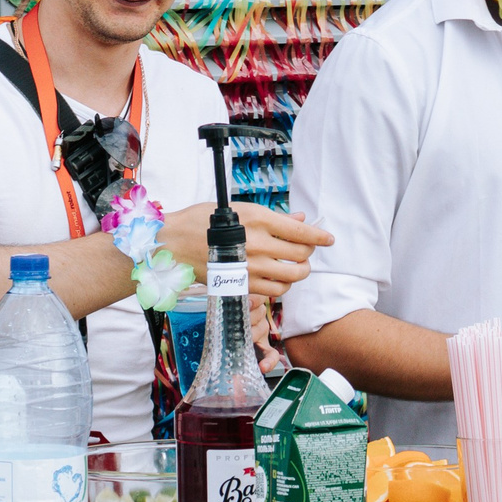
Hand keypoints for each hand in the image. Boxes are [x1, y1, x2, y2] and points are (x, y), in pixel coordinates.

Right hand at [156, 200, 330, 299]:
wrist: (173, 244)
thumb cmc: (201, 221)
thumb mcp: (238, 210)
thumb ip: (271, 218)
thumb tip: (298, 219)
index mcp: (258, 219)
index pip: (301, 231)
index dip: (319, 236)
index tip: (328, 239)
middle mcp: (258, 243)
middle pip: (301, 254)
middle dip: (308, 253)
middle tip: (305, 251)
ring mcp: (251, 267)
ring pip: (293, 276)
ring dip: (299, 272)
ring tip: (295, 267)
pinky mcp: (243, 284)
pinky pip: (275, 292)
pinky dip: (283, 287)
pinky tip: (279, 280)